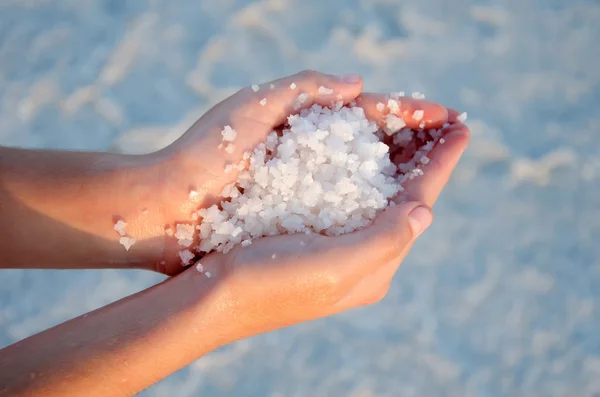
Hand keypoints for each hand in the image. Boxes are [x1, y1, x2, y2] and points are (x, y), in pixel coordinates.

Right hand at [171, 74, 469, 339]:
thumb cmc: (272, 282)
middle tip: (442, 118)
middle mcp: (363, 256)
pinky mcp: (313, 235)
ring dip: (397, 159)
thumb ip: (386, 238)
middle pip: (405, 196)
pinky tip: (363, 149)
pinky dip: (364, 167)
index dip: (442, 163)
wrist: (213, 297)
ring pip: (379, 193)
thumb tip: (425, 211)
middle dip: (424, 156)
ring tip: (411, 124)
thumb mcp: (337, 266)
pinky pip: (351, 195)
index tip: (463, 126)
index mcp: (375, 265)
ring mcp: (338, 246)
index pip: (419, 203)